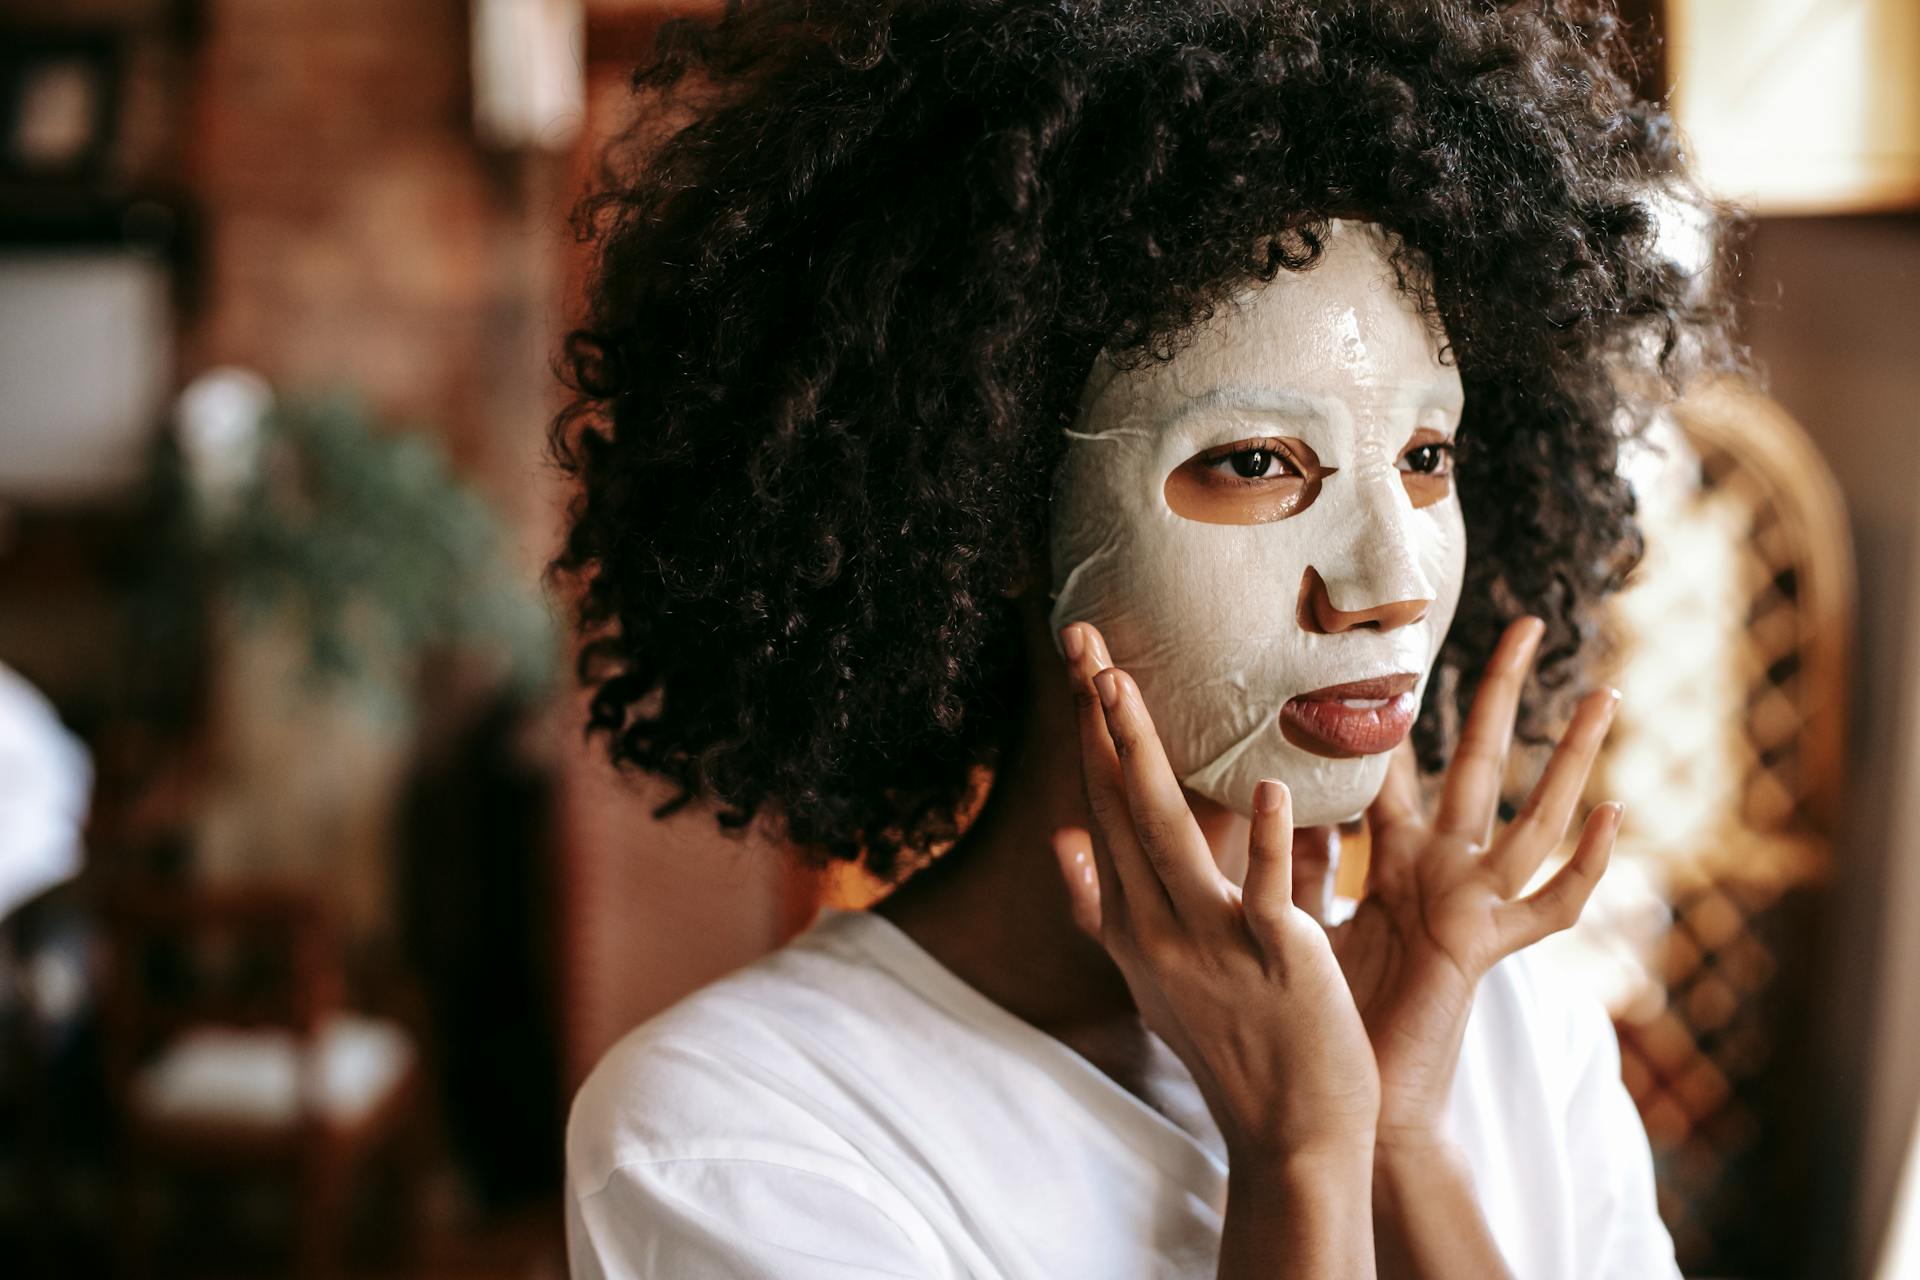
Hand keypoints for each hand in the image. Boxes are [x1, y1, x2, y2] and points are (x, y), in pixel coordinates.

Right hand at [1052, 620, 1379, 1165]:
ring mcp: (1210, 943)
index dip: (1085, 736)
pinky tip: (1267, 787)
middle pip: (1117, 804)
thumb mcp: (1149, 978)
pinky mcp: (1276, 960)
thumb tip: (1061, 841)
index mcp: (1130, 925)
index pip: (1098, 809)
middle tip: (1082, 639)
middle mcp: (1154, 928)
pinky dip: (1268, 839)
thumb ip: (1103, 906)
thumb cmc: (1231, 1049)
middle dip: (1097, 720)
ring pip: (1164, 832)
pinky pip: (1268, 892)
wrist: (1289, 1136)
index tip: (1075, 668)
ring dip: (1139, 753)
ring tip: (1119, 685)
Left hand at [1312, 616, 1622, 1151]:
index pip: (1397, 757)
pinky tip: (1615, 814)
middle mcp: (1440, 868)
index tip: (1400, 635)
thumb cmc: (1322, 1007)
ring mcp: (1472, 905)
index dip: (1398, 700)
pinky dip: (1588, 866)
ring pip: (1532, 817)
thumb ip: (1299, 852)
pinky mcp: (1486, 949)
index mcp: (1393, 855)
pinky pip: (1551, 906)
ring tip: (1605, 697)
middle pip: (1477, 761)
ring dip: (1570, 759)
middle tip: (1529, 622)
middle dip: (1500, 693)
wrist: (1347, 1095)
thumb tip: (1260, 786)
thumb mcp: (1299, 908)